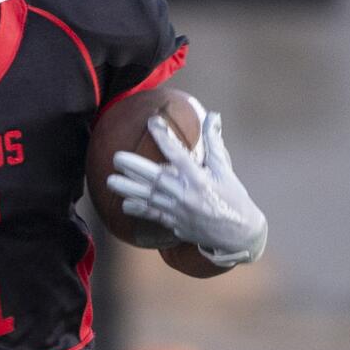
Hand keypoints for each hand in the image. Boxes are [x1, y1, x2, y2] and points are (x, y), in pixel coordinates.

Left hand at [108, 110, 266, 265]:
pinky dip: (139, 210)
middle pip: (157, 178)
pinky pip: (153, 216)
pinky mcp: (176, 224)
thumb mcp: (225, 169)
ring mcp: (179, 212)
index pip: (179, 154)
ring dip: (129, 189)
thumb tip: (212, 116)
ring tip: (110, 181)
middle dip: (135, 168)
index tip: (152, 122)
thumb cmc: (233, 197)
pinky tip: (124, 204)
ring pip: (150, 198)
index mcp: (201, 179)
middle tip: (116, 157)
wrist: (239, 234)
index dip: (164, 137)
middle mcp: (188, 195)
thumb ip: (214, 143)